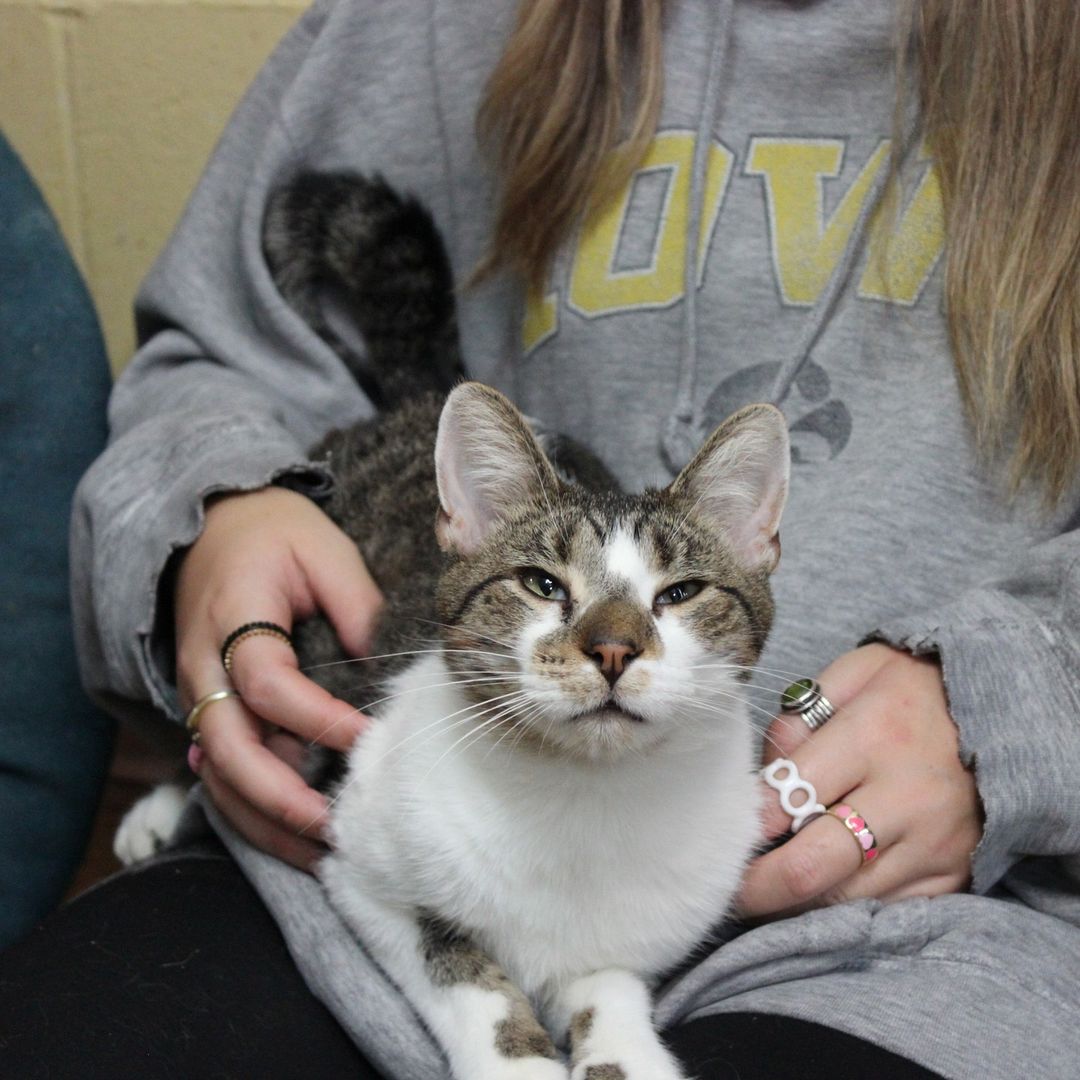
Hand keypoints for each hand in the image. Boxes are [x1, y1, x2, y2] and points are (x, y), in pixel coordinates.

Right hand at [176, 487, 382, 870]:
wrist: (215, 524)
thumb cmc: (277, 534)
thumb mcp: (326, 551)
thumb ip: (357, 606)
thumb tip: (384, 674)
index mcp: (233, 615)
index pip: (268, 682)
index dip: (317, 719)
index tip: (368, 739)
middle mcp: (203, 663)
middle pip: (227, 746)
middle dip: (278, 796)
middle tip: (335, 827)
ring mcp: (198, 692)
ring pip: (216, 773)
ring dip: (264, 820)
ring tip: (322, 854)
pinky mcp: (207, 709)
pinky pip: (218, 772)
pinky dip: (252, 811)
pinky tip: (295, 837)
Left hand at [737, 643, 981, 917]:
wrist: (1007, 712)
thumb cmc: (910, 690)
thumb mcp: (854, 674)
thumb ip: (800, 716)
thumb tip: (764, 766)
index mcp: (872, 737)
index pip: (788, 796)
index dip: (746, 822)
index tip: (722, 832)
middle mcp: (904, 798)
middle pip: (812, 866)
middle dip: (758, 888)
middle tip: (727, 890)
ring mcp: (932, 844)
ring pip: (844, 897)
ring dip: (796, 902)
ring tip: (765, 892)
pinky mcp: (951, 874)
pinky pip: (884, 908)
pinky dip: (845, 905)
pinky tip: (820, 892)